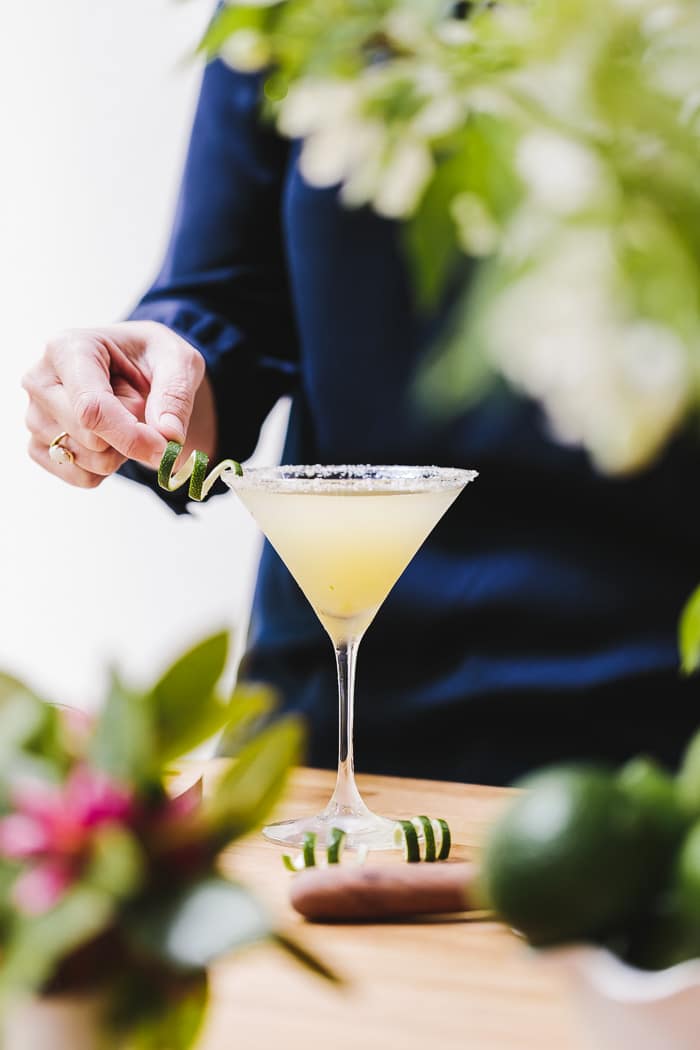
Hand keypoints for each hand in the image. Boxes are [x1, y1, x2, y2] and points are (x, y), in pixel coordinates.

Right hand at [22, 321, 213, 488]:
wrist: (137, 367)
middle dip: (132, 437)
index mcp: (68, 349)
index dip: (130, 435)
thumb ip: (176, 395)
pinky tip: (111, 438)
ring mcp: (34, 416)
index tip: (164, 448)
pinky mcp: (39, 446)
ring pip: (89, 462)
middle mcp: (40, 381)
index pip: (90, 407)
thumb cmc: (152, 358)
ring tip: (123, 417)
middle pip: (91, 439)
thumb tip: (168, 435)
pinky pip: (82, 478)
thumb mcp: (178, 361)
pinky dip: (108, 468)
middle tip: (141, 408)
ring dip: (122, 451)